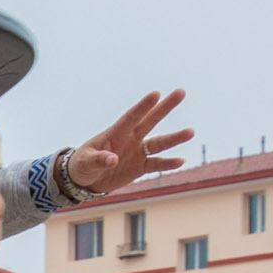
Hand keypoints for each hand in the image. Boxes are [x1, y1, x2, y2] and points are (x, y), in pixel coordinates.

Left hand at [63, 89, 193, 197]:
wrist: (85, 180)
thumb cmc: (82, 165)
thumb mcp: (86, 161)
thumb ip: (99, 159)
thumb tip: (113, 160)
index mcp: (115, 132)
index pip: (131, 117)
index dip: (143, 107)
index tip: (155, 94)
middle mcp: (130, 138)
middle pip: (150, 120)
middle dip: (165, 107)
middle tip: (180, 92)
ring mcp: (137, 152)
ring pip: (159, 143)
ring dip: (174, 138)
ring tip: (190, 132)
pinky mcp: (140, 167)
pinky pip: (156, 164)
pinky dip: (168, 163)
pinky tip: (181, 161)